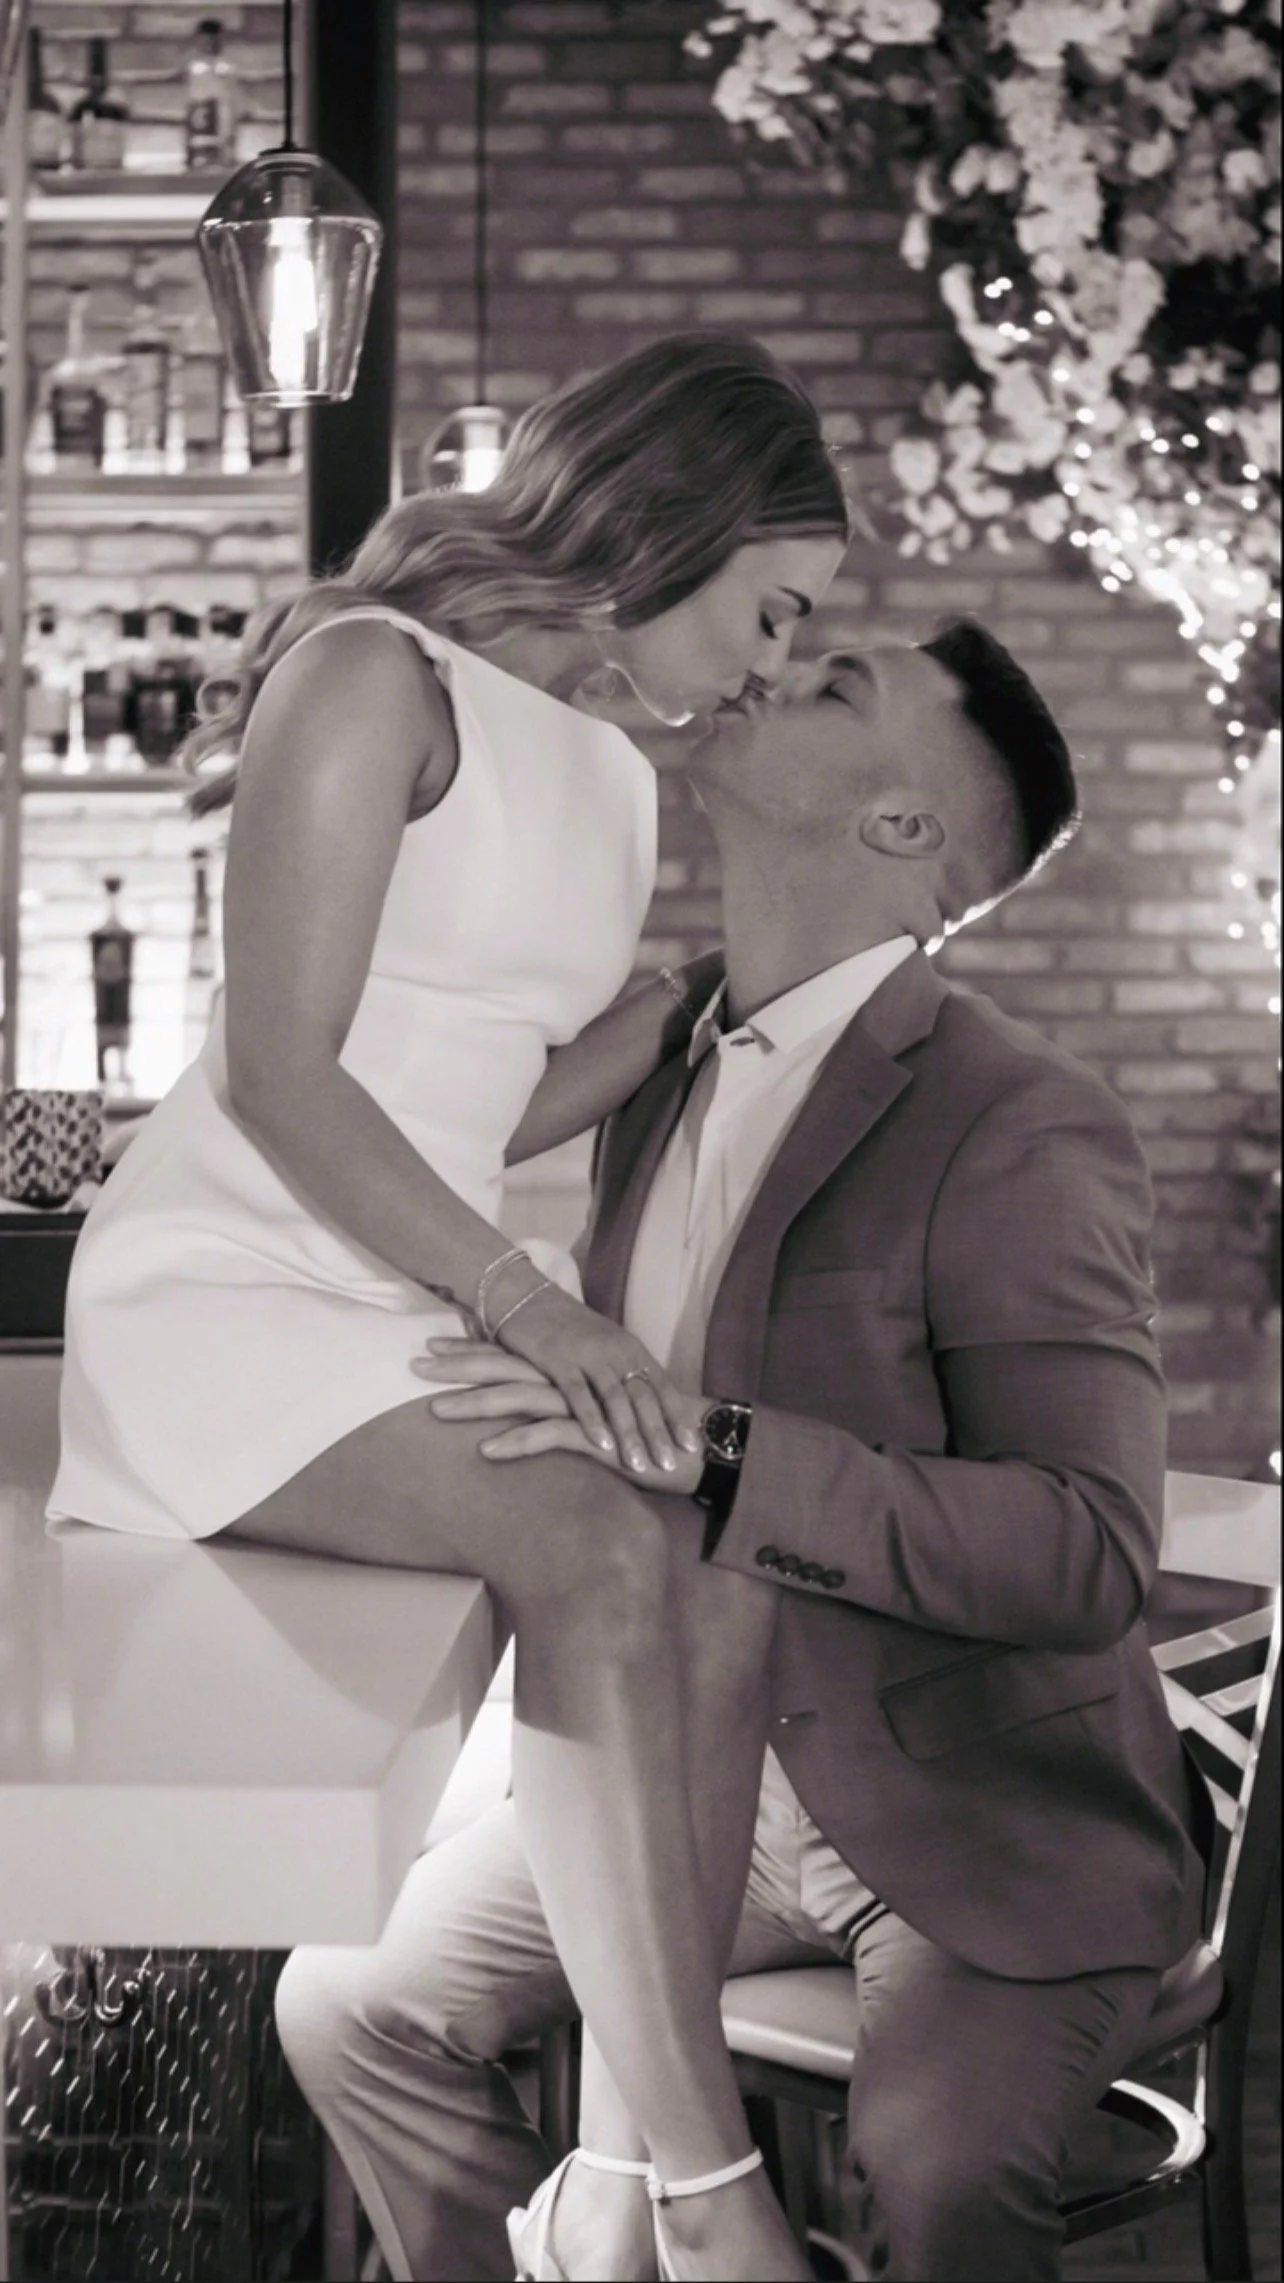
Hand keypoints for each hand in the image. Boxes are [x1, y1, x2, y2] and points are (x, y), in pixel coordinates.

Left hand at [415, 1343, 706, 1492]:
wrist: (694, 1441)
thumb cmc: (642, 1426)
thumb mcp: (595, 1406)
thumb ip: (564, 1398)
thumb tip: (530, 1397)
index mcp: (566, 1371)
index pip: (509, 1353)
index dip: (469, 1349)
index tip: (431, 1345)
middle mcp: (569, 1382)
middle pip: (504, 1368)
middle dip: (458, 1367)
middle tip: (414, 1364)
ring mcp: (582, 1407)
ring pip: (518, 1399)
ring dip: (476, 1404)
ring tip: (436, 1409)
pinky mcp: (596, 1436)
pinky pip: (548, 1436)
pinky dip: (516, 1442)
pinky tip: (485, 1450)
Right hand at [489, 1287, 701, 1471]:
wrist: (528, 1299)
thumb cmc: (571, 1329)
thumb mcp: (608, 1345)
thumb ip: (628, 1372)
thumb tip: (653, 1407)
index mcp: (632, 1349)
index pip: (663, 1386)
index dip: (677, 1416)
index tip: (692, 1446)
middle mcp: (615, 1351)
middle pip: (644, 1398)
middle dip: (658, 1433)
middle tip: (670, 1465)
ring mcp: (588, 1355)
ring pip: (615, 1400)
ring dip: (629, 1435)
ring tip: (639, 1465)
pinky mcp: (558, 1361)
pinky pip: (578, 1395)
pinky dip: (591, 1420)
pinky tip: (601, 1445)